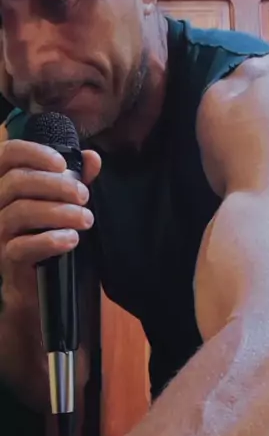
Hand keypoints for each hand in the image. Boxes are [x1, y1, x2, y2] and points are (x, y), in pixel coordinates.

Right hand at [0, 139, 101, 301]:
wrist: (37, 282)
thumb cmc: (47, 233)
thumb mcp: (63, 203)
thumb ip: (75, 179)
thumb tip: (92, 158)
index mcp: (6, 184)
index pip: (8, 155)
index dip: (33, 153)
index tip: (62, 164)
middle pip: (17, 181)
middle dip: (56, 185)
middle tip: (84, 196)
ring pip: (21, 211)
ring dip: (59, 212)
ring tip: (86, 219)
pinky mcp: (6, 258)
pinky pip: (22, 246)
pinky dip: (50, 240)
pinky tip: (71, 239)